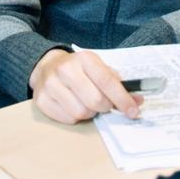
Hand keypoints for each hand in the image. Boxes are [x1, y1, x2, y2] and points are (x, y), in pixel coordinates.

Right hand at [28, 49, 142, 123]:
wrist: (46, 66)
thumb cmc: (79, 69)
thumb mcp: (98, 68)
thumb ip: (117, 83)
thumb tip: (137, 101)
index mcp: (85, 59)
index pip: (107, 82)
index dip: (122, 99)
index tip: (133, 111)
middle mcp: (66, 69)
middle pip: (95, 101)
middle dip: (105, 107)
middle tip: (104, 104)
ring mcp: (51, 85)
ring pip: (81, 113)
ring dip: (89, 113)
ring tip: (86, 103)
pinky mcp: (41, 100)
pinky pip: (67, 119)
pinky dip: (74, 117)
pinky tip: (72, 105)